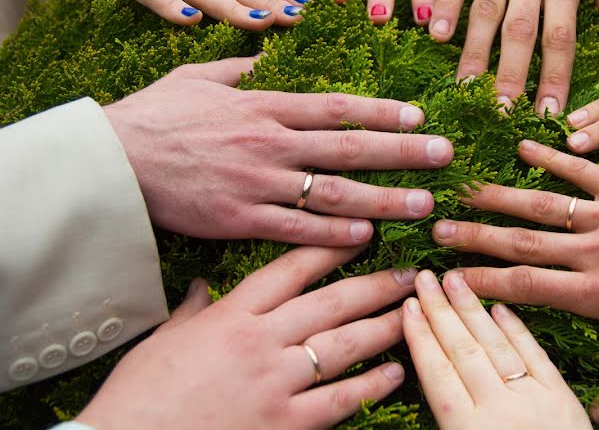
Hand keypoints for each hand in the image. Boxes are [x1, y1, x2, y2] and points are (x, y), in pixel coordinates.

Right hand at [76, 246, 416, 428]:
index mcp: (231, 315)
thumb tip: (202, 287)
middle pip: (330, 302)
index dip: (329, 249)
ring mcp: (274, 382)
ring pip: (343, 345)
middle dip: (375, 285)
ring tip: (412, 314)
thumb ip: (192, 311)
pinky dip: (370, 385)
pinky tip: (395, 372)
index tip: (362, 234)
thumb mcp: (162, 340)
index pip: (289, 270)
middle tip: (409, 273)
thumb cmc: (139, 395)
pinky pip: (338, 399)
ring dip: (384, 327)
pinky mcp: (282, 424)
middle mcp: (260, 341)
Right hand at [104, 56, 453, 244]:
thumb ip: (246, 67)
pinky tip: (367, 236)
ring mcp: (257, 183)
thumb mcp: (200, 76)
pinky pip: (296, 228)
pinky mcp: (240, 219)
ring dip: (384, 199)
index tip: (420, 116)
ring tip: (423, 204)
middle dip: (402, 152)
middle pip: (349, 148)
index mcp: (263, 105)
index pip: (336, 107)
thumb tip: (277, 54)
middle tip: (445, 156)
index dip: (382, 111)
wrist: (111, 160)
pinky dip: (333, 233)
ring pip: (333, 192)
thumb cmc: (155, 115)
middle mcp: (269, 143)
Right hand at [403, 270, 590, 428]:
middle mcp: (500, 411)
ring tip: (455, 279)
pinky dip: (518, 329)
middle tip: (424, 277)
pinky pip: (536, 356)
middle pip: (463, 349)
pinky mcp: (563, 400)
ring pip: (497, 345)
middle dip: (441, 311)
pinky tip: (501, 308)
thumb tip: (430, 388)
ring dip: (473, 309)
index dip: (420, 337)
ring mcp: (535, 401)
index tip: (408, 306)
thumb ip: (450, 425)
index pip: (438, 373)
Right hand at [428, 0, 598, 115]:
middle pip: (521, 30)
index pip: (561, 36)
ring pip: (486, 8)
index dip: (555, 76)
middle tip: (501, 112)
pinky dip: (446, 5)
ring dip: (474, 50)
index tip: (547, 113)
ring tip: (465, 87)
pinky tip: (436, 34)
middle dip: (510, 75)